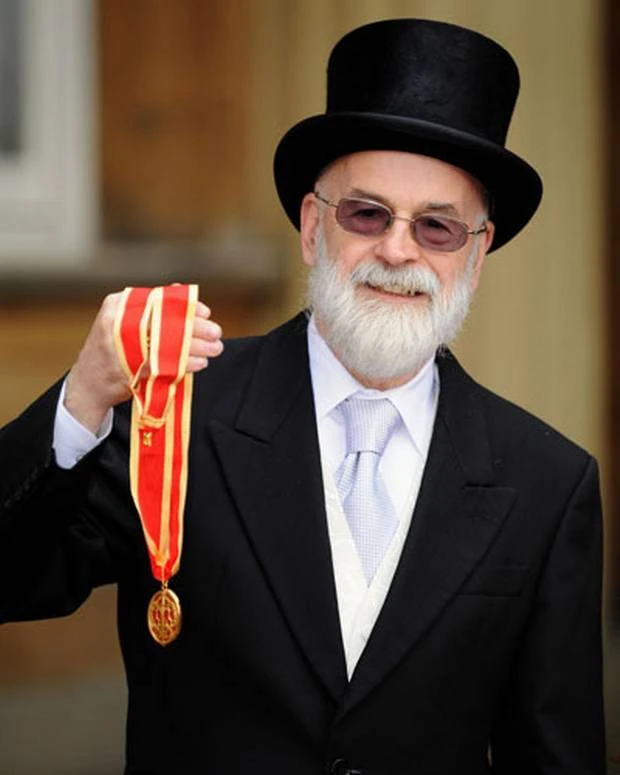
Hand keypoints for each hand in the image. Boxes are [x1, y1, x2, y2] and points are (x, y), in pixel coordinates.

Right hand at [64, 293, 223, 432]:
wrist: (87, 383)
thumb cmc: (114, 349)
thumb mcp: (125, 321)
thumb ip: (151, 308)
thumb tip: (185, 294)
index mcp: (118, 305)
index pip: (158, 299)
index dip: (185, 305)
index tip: (205, 312)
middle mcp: (116, 322)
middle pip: (165, 321)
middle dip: (196, 327)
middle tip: (216, 332)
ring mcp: (120, 347)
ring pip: (167, 344)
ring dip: (196, 347)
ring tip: (214, 349)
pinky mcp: (127, 371)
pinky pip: (163, 365)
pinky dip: (185, 364)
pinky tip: (199, 363)